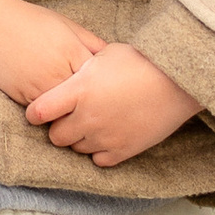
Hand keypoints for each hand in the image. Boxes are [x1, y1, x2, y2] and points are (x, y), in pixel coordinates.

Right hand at [0, 0, 108, 111]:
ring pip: (62, 111)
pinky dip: (49, 114)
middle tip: (100, 116)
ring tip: (79, 120)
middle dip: (91, 107)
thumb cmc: (30, 20)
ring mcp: (39, 84)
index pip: (99, 80)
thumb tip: (112, 58)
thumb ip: (91, 41)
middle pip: (83, 100)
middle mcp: (58, 71)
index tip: (109, 97)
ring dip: (69, 116)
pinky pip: (41, 112)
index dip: (105, 90)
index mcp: (73, 51)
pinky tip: (54, 113)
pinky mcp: (21, 95)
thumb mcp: (66, 24)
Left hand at [28, 43, 197, 167]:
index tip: (41, 109)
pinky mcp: (123, 150)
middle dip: (59, 127)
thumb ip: (81, 69)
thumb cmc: (142, 61)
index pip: (38, 112)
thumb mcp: (104, 54)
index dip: (36, 112)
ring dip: (80, 138)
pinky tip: (108, 135)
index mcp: (78, 90)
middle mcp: (87, 117)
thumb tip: (68, 74)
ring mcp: (105, 136)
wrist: (177, 81)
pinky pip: (98, 160)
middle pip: (55, 136)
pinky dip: (99, 151)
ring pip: (76, 149)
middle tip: (71, 116)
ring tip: (95, 123)